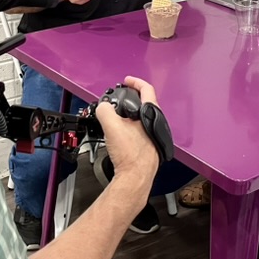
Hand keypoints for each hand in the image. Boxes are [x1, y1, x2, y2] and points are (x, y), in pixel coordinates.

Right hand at [94, 75, 160, 189]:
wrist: (135, 177)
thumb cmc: (130, 154)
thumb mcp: (111, 126)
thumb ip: (104, 111)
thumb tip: (102, 107)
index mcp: (151, 113)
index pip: (147, 89)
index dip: (135, 82)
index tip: (126, 81)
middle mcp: (156, 123)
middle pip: (145, 104)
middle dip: (131, 99)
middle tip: (120, 98)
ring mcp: (154, 136)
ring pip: (142, 119)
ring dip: (130, 115)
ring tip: (117, 117)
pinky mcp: (150, 146)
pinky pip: (140, 131)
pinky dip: (131, 127)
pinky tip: (121, 134)